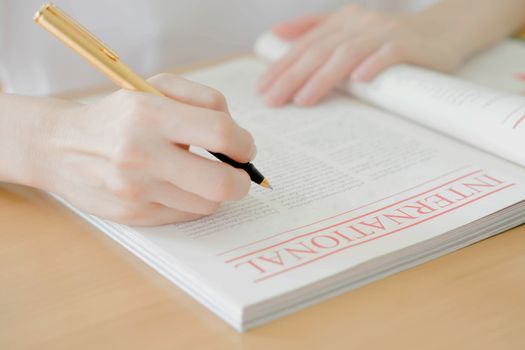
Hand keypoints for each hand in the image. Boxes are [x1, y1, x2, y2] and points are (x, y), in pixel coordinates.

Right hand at [39, 75, 255, 225]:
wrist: (62, 146)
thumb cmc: (121, 115)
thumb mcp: (157, 88)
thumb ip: (204, 101)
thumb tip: (239, 137)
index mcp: (149, 114)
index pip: (220, 134)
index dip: (243, 144)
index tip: (244, 147)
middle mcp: (141, 154)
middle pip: (220, 183)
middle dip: (241, 180)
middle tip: (239, 173)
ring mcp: (136, 190)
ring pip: (207, 204)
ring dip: (216, 191)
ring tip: (203, 176)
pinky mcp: (134, 214)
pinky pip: (186, 215)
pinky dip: (193, 201)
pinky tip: (181, 187)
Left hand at [258, 4, 466, 106]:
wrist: (441, 31)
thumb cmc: (388, 37)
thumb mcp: (347, 28)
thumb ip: (312, 29)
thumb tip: (276, 34)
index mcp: (342, 22)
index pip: (305, 47)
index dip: (281, 67)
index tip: (262, 89)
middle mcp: (359, 23)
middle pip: (320, 51)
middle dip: (292, 76)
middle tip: (272, 99)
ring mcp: (384, 32)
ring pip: (348, 53)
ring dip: (324, 77)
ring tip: (303, 99)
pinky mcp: (409, 44)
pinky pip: (389, 54)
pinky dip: (373, 65)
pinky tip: (359, 81)